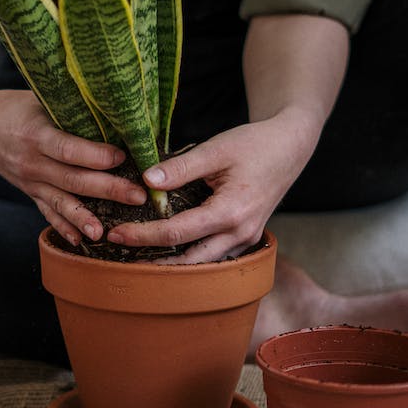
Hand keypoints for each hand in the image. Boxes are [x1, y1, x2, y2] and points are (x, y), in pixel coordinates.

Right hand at [0, 89, 146, 245]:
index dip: (96, 155)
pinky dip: (63, 227)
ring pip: (60, 202)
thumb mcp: (39, 99)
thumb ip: (70, 108)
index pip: (68, 149)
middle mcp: (30, 162)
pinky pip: (47, 212)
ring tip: (106, 232)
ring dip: (84, 218)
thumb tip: (114, 112)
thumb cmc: (15, 106)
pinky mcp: (29, 192)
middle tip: (137, 196)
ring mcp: (28, 181)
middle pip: (72, 179)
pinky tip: (80, 241)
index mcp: (34, 134)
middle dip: (107, 189)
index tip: (123, 157)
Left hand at [106, 107, 323, 263]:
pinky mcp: (246, 237)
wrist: (290, 147)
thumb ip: (180, 167)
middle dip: (153, 260)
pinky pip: (215, 255)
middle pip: (189, 260)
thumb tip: (145, 181)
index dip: (143, 235)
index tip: (116, 234)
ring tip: (138, 258)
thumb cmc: (254, 144)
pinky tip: (168, 250)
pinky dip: (191, 255)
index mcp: (231, 212)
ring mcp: (246, 239)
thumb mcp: (216, 149)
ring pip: (204, 264)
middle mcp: (241, 233)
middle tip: (120, 254)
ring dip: (172, 264)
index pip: (178, 232)